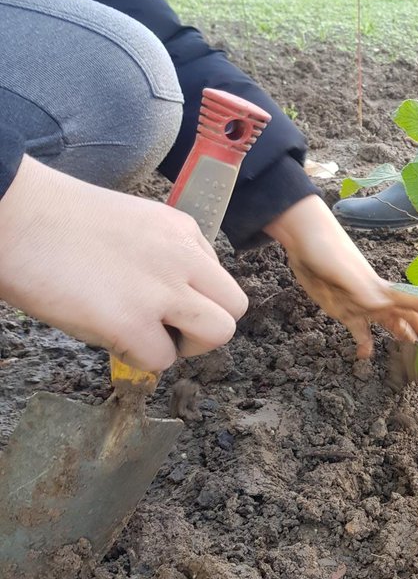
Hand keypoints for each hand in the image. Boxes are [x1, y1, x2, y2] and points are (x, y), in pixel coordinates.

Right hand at [0, 156, 247, 370]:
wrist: (15, 217)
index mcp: (182, 230)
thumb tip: (162, 298)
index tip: (160, 301)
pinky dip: (140, 361)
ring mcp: (162, 291)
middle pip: (235, 307)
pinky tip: (112, 341)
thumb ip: (159, 255)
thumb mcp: (130, 225)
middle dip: (205, 327)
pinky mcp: (132, 323)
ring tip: (146, 338)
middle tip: (166, 329)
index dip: (193, 297)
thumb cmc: (54, 220)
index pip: (218, 277)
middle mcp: (183, 258)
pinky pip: (162, 361)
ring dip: (185, 347)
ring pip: (219, 334)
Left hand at [265, 195, 417, 357]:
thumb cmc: (328, 250)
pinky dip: (364, 343)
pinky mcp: (342, 310)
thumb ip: (360, 288)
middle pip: (403, 315)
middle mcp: (375, 299)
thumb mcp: (345, 270)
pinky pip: (358, 330)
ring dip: (399, 333)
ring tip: (411, 346)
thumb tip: (377, 305)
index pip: (412, 301)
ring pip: (386, 323)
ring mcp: (359, 305)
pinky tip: (364, 356)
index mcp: (380, 290)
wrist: (305, 242)